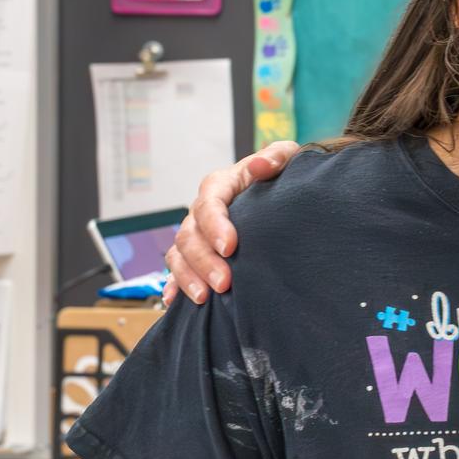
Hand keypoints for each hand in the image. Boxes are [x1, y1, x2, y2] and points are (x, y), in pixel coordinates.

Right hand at [161, 141, 299, 304]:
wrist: (274, 193)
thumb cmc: (278, 175)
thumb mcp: (284, 159)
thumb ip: (276, 157)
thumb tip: (261, 165)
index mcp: (220, 186)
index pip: (209, 204)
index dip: (215, 226)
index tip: (230, 246)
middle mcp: (201, 211)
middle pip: (190, 235)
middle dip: (204, 261)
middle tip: (224, 283)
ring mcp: (195, 234)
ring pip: (179, 255)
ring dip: (188, 277)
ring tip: (203, 298)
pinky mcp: (194, 254)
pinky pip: (175, 270)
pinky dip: (173, 285)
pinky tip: (174, 302)